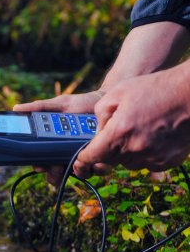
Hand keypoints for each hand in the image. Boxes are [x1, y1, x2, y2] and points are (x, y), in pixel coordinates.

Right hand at [14, 92, 108, 180]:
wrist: (108, 101)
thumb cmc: (82, 103)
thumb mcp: (59, 104)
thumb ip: (38, 107)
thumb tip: (16, 109)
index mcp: (53, 145)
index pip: (41, 161)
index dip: (39, 166)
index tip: (40, 165)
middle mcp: (66, 154)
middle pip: (55, 173)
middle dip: (54, 174)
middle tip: (57, 168)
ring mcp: (83, 157)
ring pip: (76, 174)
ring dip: (76, 172)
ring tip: (79, 163)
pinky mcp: (100, 158)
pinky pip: (97, 169)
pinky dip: (97, 168)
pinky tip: (98, 161)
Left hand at [72, 67, 189, 177]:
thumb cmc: (157, 88)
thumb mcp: (119, 92)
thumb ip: (100, 114)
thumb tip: (96, 132)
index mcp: (117, 135)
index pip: (90, 157)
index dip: (84, 157)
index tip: (83, 156)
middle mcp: (133, 151)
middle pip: (110, 161)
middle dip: (111, 149)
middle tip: (124, 130)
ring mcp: (151, 158)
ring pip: (130, 163)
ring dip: (130, 152)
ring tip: (143, 129)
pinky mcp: (167, 162)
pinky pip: (149, 163)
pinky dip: (149, 153)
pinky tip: (157, 135)